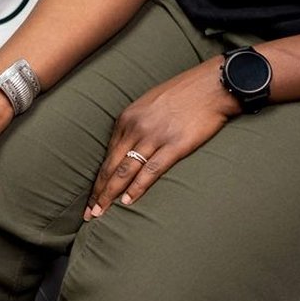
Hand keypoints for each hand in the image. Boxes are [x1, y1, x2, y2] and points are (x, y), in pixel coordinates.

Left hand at [84, 58, 240, 219]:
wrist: (212, 86)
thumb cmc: (183, 93)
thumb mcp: (149, 104)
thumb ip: (135, 124)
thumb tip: (127, 147)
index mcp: (127, 118)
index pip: (108, 155)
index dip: (98, 179)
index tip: (91, 197)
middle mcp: (135, 128)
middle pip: (111, 166)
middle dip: (98, 192)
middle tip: (88, 214)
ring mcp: (154, 137)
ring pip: (125, 171)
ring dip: (111, 195)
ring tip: (101, 213)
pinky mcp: (174, 146)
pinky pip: (151, 171)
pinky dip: (137, 187)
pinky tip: (128, 201)